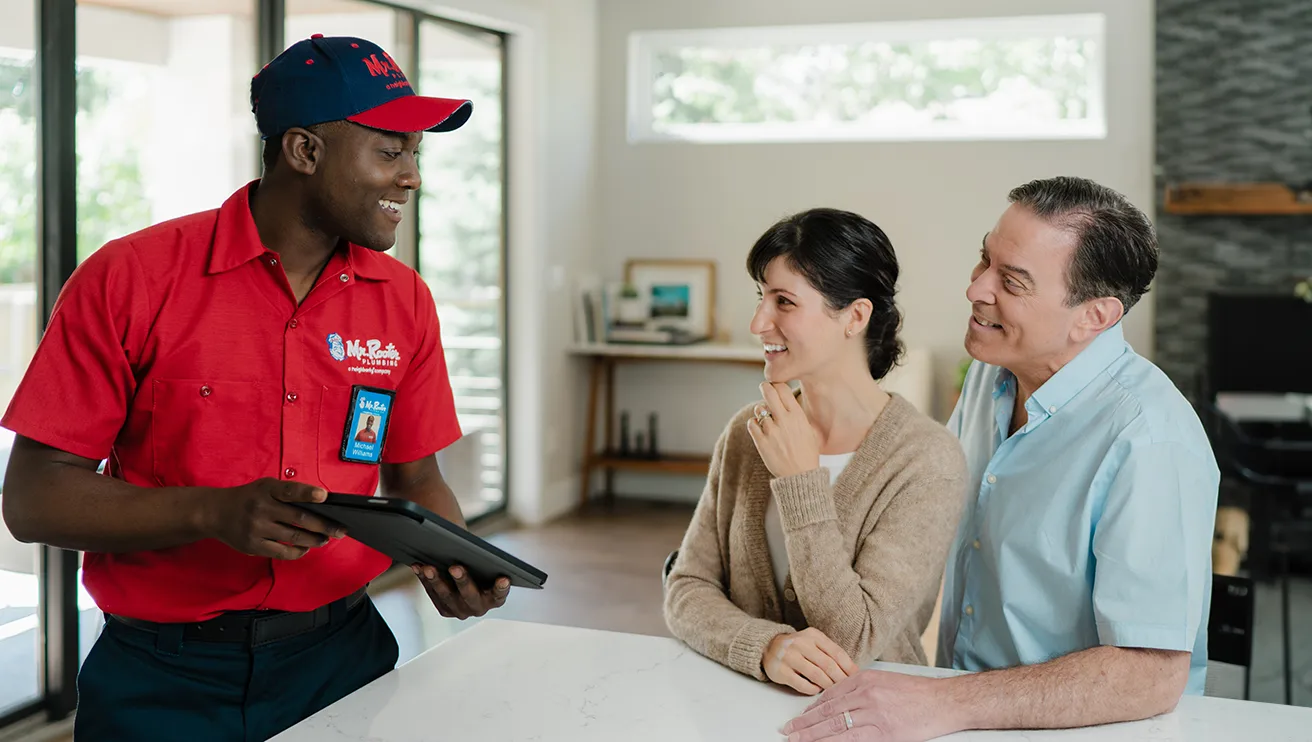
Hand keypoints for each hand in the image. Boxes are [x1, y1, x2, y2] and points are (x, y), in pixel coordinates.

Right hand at [202, 478, 344, 559]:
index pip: (290, 491)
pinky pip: (282, 552)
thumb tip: (320, 505)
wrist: (214, 512)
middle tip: (340, 529)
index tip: (325, 497)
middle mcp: (261, 508)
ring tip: (325, 539)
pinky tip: (307, 548)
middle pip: (299, 518)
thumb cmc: (249, 498)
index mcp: (267, 490)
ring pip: (294, 537)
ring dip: (314, 540)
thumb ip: (288, 493)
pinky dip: (298, 551)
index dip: (308, 493)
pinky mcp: (253, 545)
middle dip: (324, 525)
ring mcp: (256, 528)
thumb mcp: (265, 487)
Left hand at [413, 563, 509, 619]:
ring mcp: (461, 611)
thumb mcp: (484, 563)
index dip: (501, 588)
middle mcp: (479, 607)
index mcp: (495, 598)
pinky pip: (433, 595)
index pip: (500, 594)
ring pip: (448, 596)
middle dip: (462, 581)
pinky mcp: (446, 610)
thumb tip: (467, 544)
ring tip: (429, 567)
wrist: (467, 577)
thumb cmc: (479, 567)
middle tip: (455, 567)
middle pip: (470, 595)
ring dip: (437, 580)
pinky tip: (419, 567)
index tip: (503, 578)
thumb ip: (483, 559)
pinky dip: (425, 580)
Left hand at [747, 382, 818, 478]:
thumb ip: (797, 415)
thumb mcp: (809, 430)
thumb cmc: (807, 453)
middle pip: (768, 392)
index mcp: (797, 416)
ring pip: (759, 409)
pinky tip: (760, 429)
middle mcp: (784, 420)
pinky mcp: (761, 441)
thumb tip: (789, 401)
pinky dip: (754, 424)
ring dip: (761, 411)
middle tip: (765, 387)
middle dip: (765, 387)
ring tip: (766, 418)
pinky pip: (751, 424)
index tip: (776, 385)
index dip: (778, 384)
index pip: (783, 389)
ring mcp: (771, 431)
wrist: (800, 475)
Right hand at [764, 627, 859, 694]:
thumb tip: (851, 671)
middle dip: (841, 678)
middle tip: (848, 687)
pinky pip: (802, 685)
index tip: (857, 676)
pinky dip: (813, 690)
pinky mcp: (780, 671)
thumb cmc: (797, 648)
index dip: (849, 666)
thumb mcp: (813, 642)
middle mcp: (800, 643)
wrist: (768, 647)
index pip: (836, 652)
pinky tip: (817, 690)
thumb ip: (829, 652)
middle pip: (828, 665)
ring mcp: (789, 657)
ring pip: (816, 675)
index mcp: (813, 635)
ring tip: (834, 690)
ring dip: (828, 685)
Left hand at [780, 669, 958, 741]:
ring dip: (812, 736)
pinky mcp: (884, 733)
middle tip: (787, 732)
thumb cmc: (917, 693)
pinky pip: (853, 740)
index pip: (829, 696)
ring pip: (835, 727)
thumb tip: (838, 703)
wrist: (944, 701)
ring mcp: (874, 714)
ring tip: (796, 741)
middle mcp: (865, 694)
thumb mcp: (884, 682)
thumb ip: (861, 690)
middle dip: (804, 724)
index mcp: (864, 679)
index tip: (799, 718)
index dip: (811, 709)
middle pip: (827, 712)